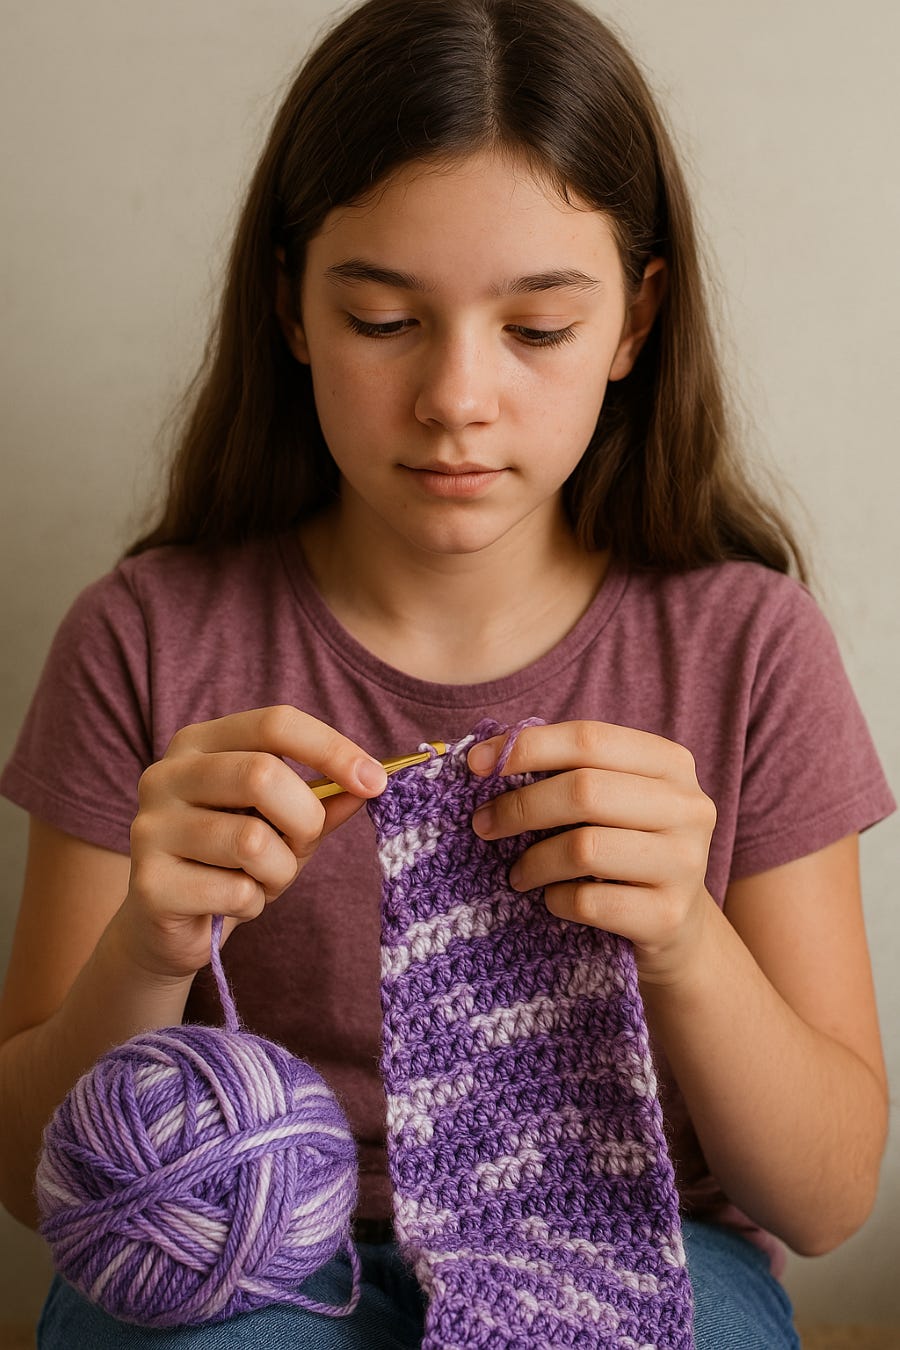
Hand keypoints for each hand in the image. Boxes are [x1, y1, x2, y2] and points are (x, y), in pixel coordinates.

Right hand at [114, 706, 386, 980]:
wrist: (169, 926)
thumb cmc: (233, 861)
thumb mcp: (285, 823)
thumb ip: (324, 799)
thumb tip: (370, 782)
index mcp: (200, 743)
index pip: (274, 723)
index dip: (331, 748)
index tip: (375, 781)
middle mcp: (166, 774)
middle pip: (262, 774)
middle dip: (305, 819)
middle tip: (303, 846)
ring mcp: (149, 827)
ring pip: (252, 840)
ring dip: (280, 872)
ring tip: (262, 881)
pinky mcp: (148, 883)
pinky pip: (235, 891)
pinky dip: (253, 904)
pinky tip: (232, 904)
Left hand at [468, 720, 716, 983]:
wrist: (675, 926)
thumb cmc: (623, 848)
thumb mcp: (609, 800)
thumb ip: (564, 771)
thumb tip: (484, 758)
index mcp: (670, 763)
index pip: (589, 739)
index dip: (527, 747)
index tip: (476, 765)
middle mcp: (688, 807)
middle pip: (584, 790)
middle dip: (520, 806)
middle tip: (483, 824)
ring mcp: (685, 863)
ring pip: (584, 848)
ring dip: (534, 861)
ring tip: (517, 873)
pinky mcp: (669, 915)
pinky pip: (589, 902)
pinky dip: (557, 900)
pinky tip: (553, 899)